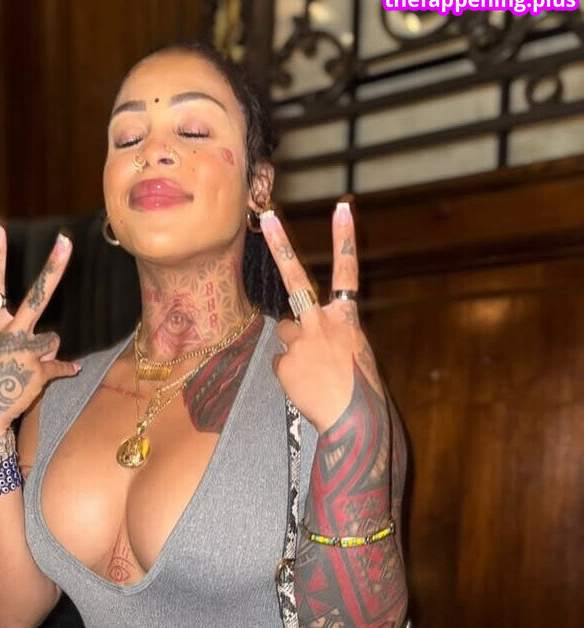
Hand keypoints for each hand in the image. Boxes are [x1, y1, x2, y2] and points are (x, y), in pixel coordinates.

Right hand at [0, 222, 80, 436]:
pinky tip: (67, 372)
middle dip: (52, 268)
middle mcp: (9, 333)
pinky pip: (60, 365)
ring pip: (53, 339)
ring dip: (45, 352)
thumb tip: (54, 342)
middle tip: (66, 241)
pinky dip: (64, 370)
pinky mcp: (39, 371)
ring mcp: (25, 351)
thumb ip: (23, 340)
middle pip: (36, 296)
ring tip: (24, 368)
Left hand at [260, 202, 385, 435]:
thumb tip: (311, 338)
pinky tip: (304, 387)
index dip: (345, 239)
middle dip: (281, 243)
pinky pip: (281, 363)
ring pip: (285, 334)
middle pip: (296, 279)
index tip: (342, 208)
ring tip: (311, 373)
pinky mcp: (284, 361)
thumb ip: (336, 336)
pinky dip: (289, 375)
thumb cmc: (360, 391)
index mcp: (347, 320)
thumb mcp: (358, 356)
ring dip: (293, 348)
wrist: (353, 420)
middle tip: (267, 216)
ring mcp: (301, 340)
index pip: (348, 272)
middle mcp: (322, 322)